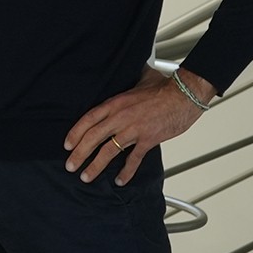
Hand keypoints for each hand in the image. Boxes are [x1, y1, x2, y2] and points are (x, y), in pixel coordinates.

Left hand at [64, 66, 211, 184]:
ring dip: (96, 166)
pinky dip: (126, 172)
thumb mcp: (140, 80)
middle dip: (79, 154)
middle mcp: (121, 117)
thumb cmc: (165, 87)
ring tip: (87, 176)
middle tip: (70, 166)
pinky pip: (133, 159)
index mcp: (116, 103)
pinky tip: (120, 181)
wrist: (185, 95)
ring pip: (109, 151)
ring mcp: (134, 130)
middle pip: (93, 137)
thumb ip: (130, 80)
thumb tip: (129, 72)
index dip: (75, 133)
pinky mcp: (148, 139)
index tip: (67, 145)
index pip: (88, 119)